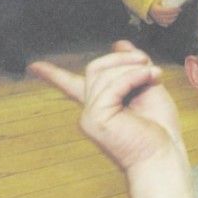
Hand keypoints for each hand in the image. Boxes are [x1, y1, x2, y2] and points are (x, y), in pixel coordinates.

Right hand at [29, 40, 185, 170]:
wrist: (164, 154)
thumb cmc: (160, 126)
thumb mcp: (148, 85)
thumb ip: (133, 66)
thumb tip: (120, 43)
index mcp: (101, 104)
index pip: (70, 85)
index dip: (52, 74)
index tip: (33, 66)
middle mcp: (91, 110)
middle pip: (95, 68)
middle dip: (121, 59)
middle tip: (147, 63)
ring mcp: (91, 115)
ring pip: (103, 73)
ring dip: (132, 68)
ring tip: (155, 74)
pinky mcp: (97, 118)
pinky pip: (113, 84)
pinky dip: (134, 76)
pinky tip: (150, 77)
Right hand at [149, 0, 180, 27]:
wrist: (147, 8)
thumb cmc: (153, 3)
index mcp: (156, 10)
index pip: (168, 11)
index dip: (174, 10)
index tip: (179, 8)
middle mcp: (156, 16)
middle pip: (168, 16)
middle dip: (175, 14)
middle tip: (179, 10)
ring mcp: (157, 20)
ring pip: (167, 21)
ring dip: (173, 18)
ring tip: (176, 14)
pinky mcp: (157, 23)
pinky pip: (165, 24)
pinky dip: (169, 22)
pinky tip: (172, 19)